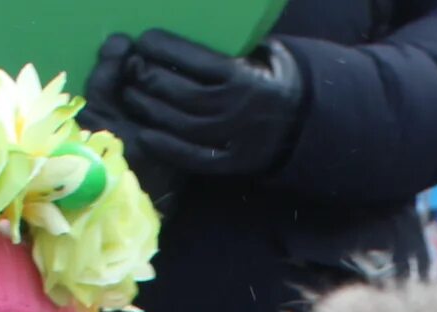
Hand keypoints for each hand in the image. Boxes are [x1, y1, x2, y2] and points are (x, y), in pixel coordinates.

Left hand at [82, 29, 306, 178]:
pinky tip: (146, 135)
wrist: (306, 125)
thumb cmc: (275, 80)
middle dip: (150, 79)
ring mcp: (235, 139)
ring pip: (183, 125)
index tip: (144, 40)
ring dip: (150, 110)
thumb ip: (234, 45)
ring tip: (130, 97)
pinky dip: (168, 148)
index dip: (164, 49)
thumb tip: (194, 22)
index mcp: (245, 76)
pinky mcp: (233, 163)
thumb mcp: (266, 53)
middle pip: (183, 94)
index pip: (196, 60)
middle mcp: (238, 108)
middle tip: (131, 69)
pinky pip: (194, 158)